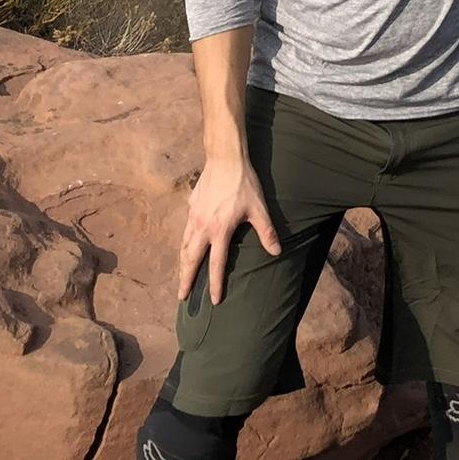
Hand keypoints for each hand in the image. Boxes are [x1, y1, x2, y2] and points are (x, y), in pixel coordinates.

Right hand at [178, 155, 282, 304]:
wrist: (225, 158)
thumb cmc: (244, 183)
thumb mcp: (259, 208)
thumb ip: (267, 232)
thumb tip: (276, 252)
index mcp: (220, 230)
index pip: (216, 264)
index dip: (215, 284)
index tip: (213, 301)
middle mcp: (203, 227)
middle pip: (191, 260)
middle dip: (186, 279)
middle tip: (183, 296)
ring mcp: (194, 217)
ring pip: (184, 246)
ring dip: (182, 264)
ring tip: (182, 276)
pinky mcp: (191, 206)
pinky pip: (185, 231)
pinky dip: (183, 244)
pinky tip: (187, 246)